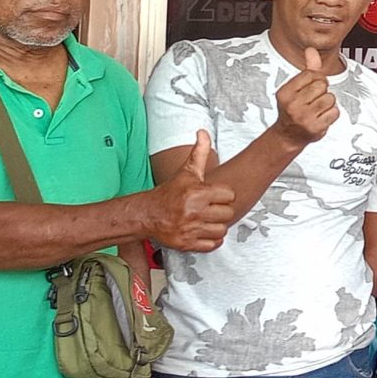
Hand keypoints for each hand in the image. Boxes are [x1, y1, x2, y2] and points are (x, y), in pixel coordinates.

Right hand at [148, 129, 234, 251]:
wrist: (147, 214)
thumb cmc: (169, 192)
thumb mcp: (186, 171)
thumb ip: (199, 152)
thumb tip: (203, 132)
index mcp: (197, 193)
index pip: (229, 196)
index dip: (224, 195)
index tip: (215, 195)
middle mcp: (194, 212)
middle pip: (228, 214)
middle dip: (221, 211)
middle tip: (211, 208)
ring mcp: (191, 229)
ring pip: (222, 230)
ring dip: (217, 226)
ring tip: (207, 219)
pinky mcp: (187, 244)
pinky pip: (212, 245)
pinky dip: (211, 240)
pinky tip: (203, 231)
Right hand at [269, 48, 338, 144]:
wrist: (288, 136)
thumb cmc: (294, 108)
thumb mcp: (296, 88)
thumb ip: (308, 69)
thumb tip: (312, 50)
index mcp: (285, 92)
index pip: (311, 74)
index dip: (315, 80)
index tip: (308, 89)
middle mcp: (292, 104)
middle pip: (322, 85)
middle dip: (322, 91)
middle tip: (312, 101)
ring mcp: (303, 117)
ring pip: (330, 98)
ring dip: (328, 103)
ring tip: (317, 109)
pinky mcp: (315, 127)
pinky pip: (335, 112)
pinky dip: (332, 114)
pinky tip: (321, 117)